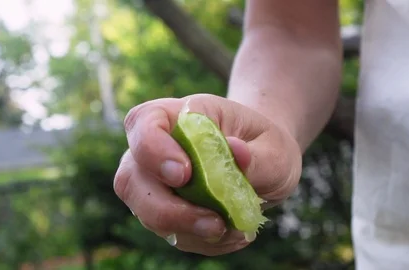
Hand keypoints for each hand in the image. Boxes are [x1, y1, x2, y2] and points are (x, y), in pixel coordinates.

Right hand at [113, 93, 301, 255]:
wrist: (265, 162)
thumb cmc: (265, 146)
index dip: (152, 149)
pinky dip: (201, 240)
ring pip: (145, 211)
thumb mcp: (276, 148)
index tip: (184, 174)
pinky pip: (172, 232)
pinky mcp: (168, 210)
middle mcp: (161, 147)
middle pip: (132, 177)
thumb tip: (236, 152)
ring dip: (186, 230)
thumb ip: (258, 155)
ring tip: (233, 230)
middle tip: (214, 223)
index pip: (144, 121)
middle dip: (165, 208)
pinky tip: (233, 234)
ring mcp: (158, 181)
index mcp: (183, 116)